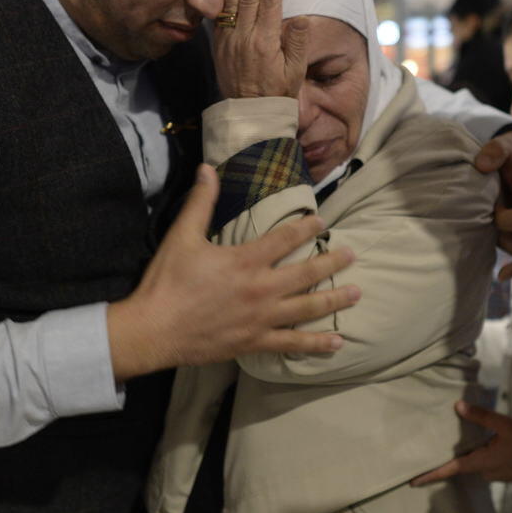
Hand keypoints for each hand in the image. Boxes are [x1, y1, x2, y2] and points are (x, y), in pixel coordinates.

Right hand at [107, 165, 359, 379]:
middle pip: (306, 273)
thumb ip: (199, 202)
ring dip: (334, 300)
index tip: (322, 221)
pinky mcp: (255, 342)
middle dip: (332, 263)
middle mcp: (261, 289)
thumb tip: (207, 168)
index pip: (284, 238)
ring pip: (307, 308)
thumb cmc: (167, 282)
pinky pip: (292, 343)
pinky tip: (336, 343)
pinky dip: (316, 344)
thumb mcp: (181, 236)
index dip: (306, 228)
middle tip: (352, 255)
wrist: (154, 330)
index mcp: (245, 260)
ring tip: (357, 293)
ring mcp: (261, 318)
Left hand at [212, 0, 307, 98]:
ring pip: (232, 3)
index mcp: (265, 42)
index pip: (270, 2)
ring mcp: (229, 41)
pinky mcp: (219, 47)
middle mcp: (244, 38)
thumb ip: (297, 42)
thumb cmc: (278, 93)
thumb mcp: (295, 71)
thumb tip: (300, 16)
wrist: (251, 114)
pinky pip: (221, 16)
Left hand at [410, 400, 511, 485]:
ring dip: (467, 452)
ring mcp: (495, 474)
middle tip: (428, 446)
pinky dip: (480, 452)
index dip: (430, 475)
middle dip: (448, 456)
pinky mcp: (505, 472)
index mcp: (481, 463)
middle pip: (461, 463)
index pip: (449, 470)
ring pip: (474, 462)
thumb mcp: (506, 425)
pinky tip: (479, 441)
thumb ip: (481, 417)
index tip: (411, 481)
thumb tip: (457, 406)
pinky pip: (486, 462)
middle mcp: (484, 472)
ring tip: (451, 438)